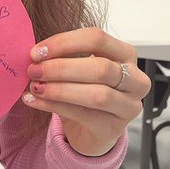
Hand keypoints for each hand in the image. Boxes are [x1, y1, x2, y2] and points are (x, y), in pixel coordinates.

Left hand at [22, 27, 150, 156]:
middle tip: (34, 69)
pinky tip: (34, 101)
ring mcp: (128, 106)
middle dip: (61, 68)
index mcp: (125, 54)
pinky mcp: (114, 128)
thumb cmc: (86, 90)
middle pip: (100, 68)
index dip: (65, 43)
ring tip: (35, 87)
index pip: (98, 39)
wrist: (92, 129)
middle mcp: (135, 79)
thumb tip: (35, 53)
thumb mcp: (78, 68)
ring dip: (59, 89)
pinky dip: (54, 106)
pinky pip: (84, 115)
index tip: (37, 51)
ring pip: (96, 95)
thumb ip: (63, 57)